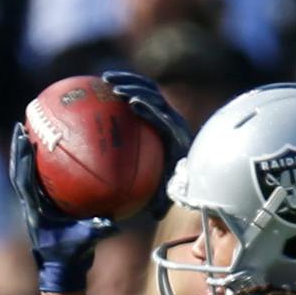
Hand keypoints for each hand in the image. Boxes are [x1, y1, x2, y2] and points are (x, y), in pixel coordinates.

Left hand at [9, 124, 114, 293]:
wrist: (62, 269)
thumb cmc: (72, 256)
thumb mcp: (85, 242)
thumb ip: (96, 232)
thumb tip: (112, 221)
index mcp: (35, 211)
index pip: (25, 181)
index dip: (24, 161)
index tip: (24, 140)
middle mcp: (29, 206)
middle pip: (18, 172)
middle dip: (18, 149)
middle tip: (21, 125)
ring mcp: (32, 205)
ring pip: (23, 175)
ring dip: (23, 154)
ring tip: (27, 130)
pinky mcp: (38, 206)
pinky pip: (36, 181)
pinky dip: (37, 164)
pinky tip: (48, 150)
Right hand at [101, 70, 189, 217]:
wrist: (191, 168)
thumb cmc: (175, 185)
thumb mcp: (170, 196)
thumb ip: (163, 202)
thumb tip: (154, 216)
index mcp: (178, 138)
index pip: (164, 119)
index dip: (150, 110)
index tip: (133, 105)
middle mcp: (175, 121)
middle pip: (157, 98)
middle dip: (136, 89)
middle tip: (115, 88)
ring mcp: (167, 112)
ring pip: (149, 90)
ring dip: (129, 82)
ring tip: (107, 79)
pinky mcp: (159, 107)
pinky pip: (142, 93)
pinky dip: (125, 87)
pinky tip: (104, 86)